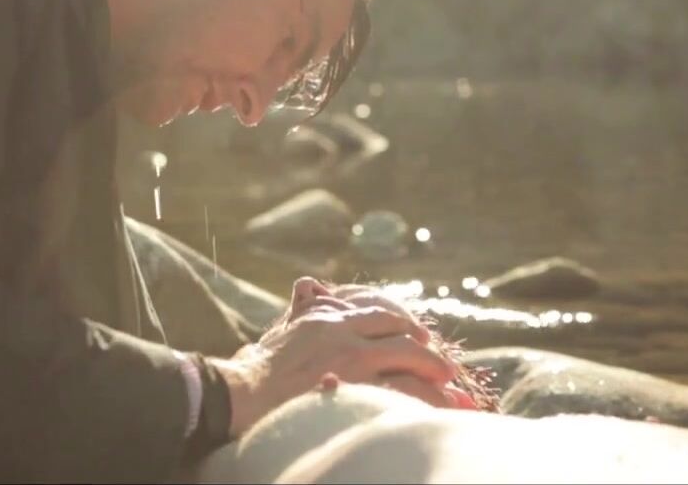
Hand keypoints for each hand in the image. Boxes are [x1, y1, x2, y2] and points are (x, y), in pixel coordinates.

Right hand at [212, 283, 459, 435]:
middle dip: (424, 345)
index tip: (418, 335)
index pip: (376, 309)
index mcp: (325, 314)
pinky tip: (440, 403)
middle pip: (398, 328)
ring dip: (434, 368)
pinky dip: (427, 396)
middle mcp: (341, 328)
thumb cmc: (255, 370)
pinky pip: (404, 388)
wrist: (238, 395)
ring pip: (408, 355)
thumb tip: (308, 284)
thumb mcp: (279, 330)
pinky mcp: (355, 384)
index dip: (403, 322)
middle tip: (442, 361)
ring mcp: (349, 355)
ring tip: (449, 382)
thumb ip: (300, 309)